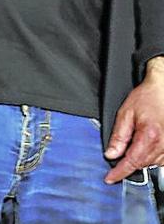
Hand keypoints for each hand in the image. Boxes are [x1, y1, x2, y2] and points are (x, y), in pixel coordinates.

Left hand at [104, 58, 163, 182]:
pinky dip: (152, 156)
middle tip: (119, 150)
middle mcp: (163, 144)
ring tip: (136, 140)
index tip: (110, 178)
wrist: (162, 89)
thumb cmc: (147, 97)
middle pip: (142, 164)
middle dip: (128, 161)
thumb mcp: (126, 113)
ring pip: (152, 163)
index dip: (119, 172)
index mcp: (149, 136)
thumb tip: (111, 153)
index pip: (132, 162)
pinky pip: (162, 159)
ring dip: (141, 158)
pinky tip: (146, 144)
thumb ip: (118, 136)